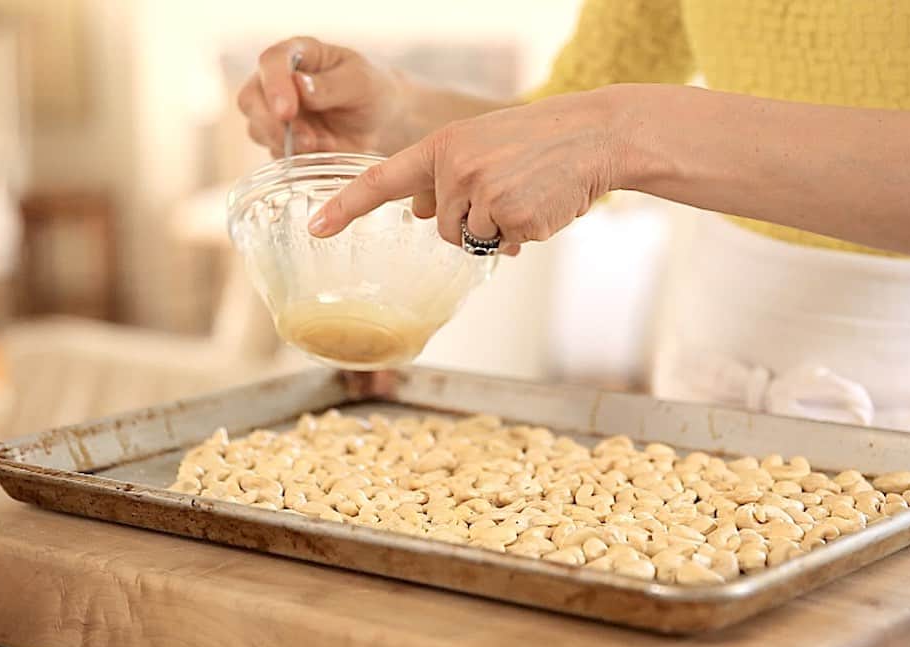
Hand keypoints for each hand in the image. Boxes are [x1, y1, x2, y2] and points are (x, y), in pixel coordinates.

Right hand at [238, 37, 409, 156]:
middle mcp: (277, 81)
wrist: (377, 121)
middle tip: (307, 141)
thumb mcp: (360, 83)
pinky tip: (325, 154)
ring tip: (326, 145)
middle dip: (273, 124)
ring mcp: (274, 112)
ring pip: (258, 130)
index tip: (286, 111)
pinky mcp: (279, 140)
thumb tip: (298, 84)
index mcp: (296, 54)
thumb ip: (330, 84)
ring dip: (288, 144)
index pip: (271, 62)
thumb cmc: (369, 90)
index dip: (274, 85)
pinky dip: (297, 160)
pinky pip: (276, 154)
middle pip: (251, 100)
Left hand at [307, 87, 625, 251]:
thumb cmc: (537, 142)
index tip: (316, 227)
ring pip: (471, 241)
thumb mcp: (480, 144)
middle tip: (507, 190)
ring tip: (525, 195)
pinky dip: (522, 236)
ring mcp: (482, 192)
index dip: (346, 206)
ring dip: (497, 231)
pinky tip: (541, 205)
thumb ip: (445, 176)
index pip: (381, 179)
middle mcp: (455, 169)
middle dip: (471, 222)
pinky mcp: (511, 216)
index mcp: (442, 146)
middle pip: (441, 228)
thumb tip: (417, 212)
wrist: (593, 136)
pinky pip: (504, 247)